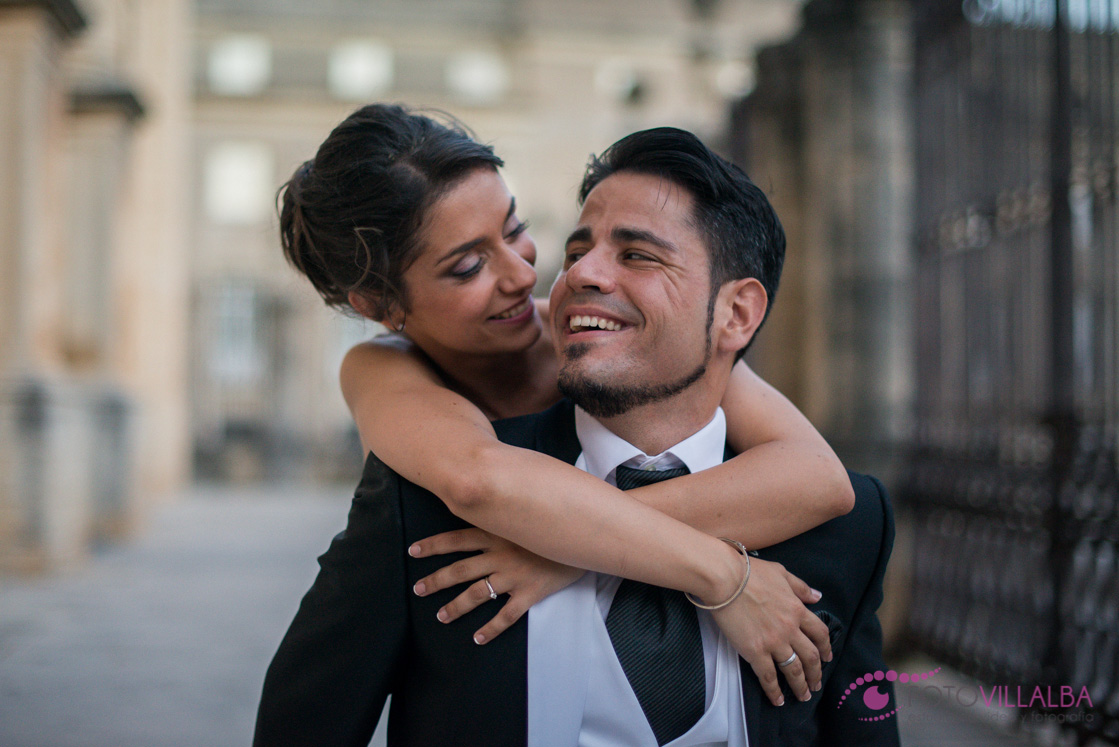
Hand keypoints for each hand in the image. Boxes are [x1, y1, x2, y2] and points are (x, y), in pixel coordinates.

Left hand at [409, 528, 583, 643]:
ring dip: (456, 606)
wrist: (586, 535)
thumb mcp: (525, 511)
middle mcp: (500, 555)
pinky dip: (491, 629)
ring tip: (441, 616)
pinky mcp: (530, 593)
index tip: (413, 551)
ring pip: (477, 594)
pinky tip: (478, 638)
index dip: (433, 546)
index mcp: (497, 534)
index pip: (456, 539)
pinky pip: (507, 615)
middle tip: (418, 590)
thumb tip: (486, 498)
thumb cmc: (555, 521)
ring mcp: (514, 576)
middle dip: (436, 581)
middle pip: (460, 570)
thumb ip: (505, 511)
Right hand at [710, 557, 830, 706]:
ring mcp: (773, 642)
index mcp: (797, 609)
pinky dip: (775, 691)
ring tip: (803, 696)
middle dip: (816, 673)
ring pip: (793, 670)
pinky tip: (777, 700)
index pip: (819, 633)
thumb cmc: (749, 572)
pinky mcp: (755, 652)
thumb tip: (817, 596)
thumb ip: (800, 587)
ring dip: (800, 686)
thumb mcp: (780, 573)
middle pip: (811, 657)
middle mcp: (790, 629)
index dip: (826, 647)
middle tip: (816, 684)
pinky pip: (768, 677)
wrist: (725, 579)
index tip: (827, 657)